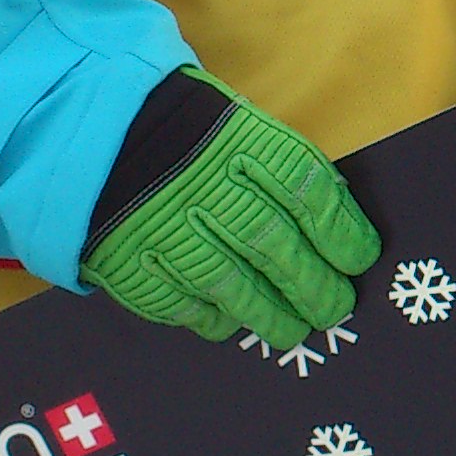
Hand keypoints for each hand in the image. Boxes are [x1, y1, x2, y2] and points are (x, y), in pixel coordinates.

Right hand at [80, 73, 379, 349]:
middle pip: (275, 248)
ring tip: (294, 331)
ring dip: (269, 315)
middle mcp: (210, 189)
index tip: (360, 259)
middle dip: (313, 286)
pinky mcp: (130, 261)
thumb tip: (335, 219)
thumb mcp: (241, 126)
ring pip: (232, 286)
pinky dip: (211, 318)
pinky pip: (180, 302)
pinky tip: (231, 323)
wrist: (94, 124)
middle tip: (335, 309)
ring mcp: (166, 228)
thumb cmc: (185, 126)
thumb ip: (282, 170)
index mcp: (244, 146)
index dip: (342, 233)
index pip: (309, 195)